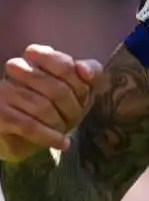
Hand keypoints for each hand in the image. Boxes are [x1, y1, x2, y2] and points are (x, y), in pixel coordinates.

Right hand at [0, 45, 101, 163]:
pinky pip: (29, 126)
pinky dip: (49, 136)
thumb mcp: (77, 87)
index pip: (64, 65)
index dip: (81, 85)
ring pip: (43, 107)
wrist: (20, 136)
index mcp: (36, 57)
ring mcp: (4, 91)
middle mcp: (16, 68)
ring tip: (65, 131)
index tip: (85, 97)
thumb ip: (89, 72)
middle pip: (57, 89)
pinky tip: (62, 143)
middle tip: (75, 119)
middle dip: (72, 109)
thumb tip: (83, 69)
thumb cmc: (55, 106)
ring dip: (60, 124)